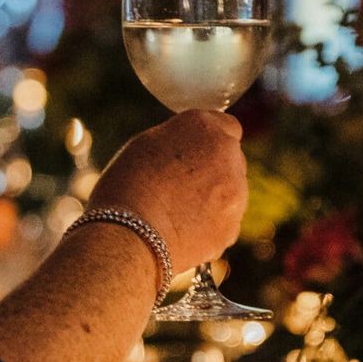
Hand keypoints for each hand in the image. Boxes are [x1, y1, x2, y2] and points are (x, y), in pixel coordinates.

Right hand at [88, 111, 247, 269]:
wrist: (129, 235)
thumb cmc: (126, 186)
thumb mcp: (147, 143)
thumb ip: (179, 138)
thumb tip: (189, 146)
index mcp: (205, 128)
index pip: (226, 126)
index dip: (208, 141)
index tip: (193, 153)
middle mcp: (228, 156)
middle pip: (231, 159)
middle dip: (213, 168)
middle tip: (179, 184)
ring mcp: (236, 194)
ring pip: (232, 192)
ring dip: (214, 197)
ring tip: (177, 211)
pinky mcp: (232, 228)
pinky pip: (226, 221)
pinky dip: (211, 224)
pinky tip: (183, 229)